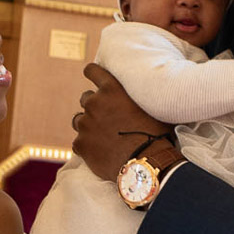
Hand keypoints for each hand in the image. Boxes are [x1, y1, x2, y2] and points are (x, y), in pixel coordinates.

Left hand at [72, 64, 168, 180]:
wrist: (145, 163)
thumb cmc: (155, 135)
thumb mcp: (152, 107)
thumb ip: (138, 97)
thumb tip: (149, 91)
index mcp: (112, 90)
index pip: (93, 71)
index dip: (91, 72)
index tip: (90, 74)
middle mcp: (94, 103)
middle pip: (85, 98)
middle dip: (94, 106)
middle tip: (107, 117)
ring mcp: (85, 124)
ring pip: (78, 120)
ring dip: (87, 125)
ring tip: (101, 135)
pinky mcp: (81, 145)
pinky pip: (78, 142)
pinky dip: (86, 146)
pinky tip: (98, 152)